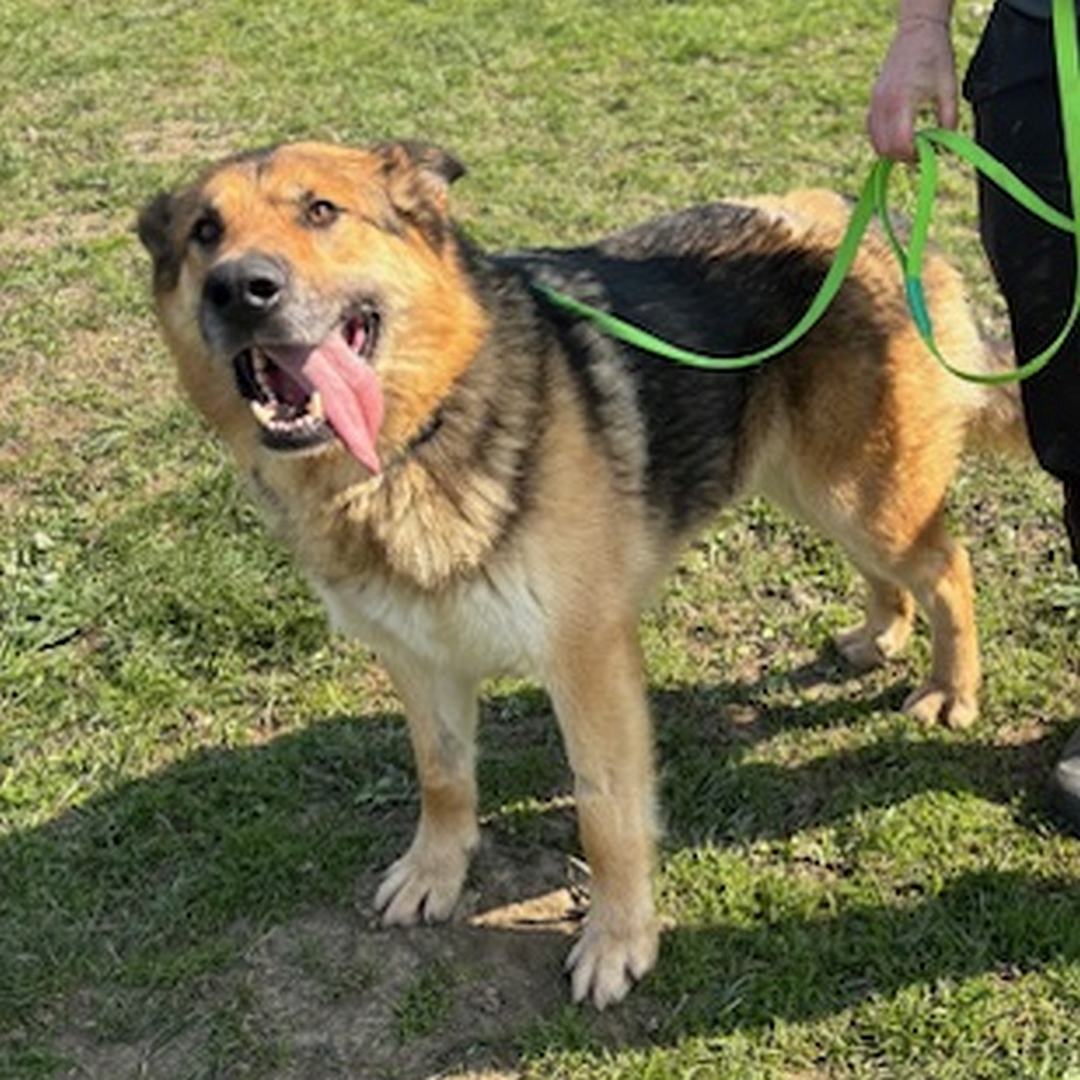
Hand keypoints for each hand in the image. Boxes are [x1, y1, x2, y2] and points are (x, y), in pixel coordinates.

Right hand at [867, 18, 957, 161]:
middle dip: (902, 156)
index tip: (927, 152)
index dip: (913, 155)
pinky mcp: (873, 101)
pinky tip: (899, 133)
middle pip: (885, 148)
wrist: (916, 32)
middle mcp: (883, 104)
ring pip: (876, 142)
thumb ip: (948, 120)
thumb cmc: (935, 56)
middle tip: (921, 151)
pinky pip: (872, 131)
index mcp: (902, 101)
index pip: (900, 143)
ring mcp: (875, 103)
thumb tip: (945, 148)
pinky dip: (883, 139)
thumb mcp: (949, 89)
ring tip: (911, 142)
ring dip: (892, 149)